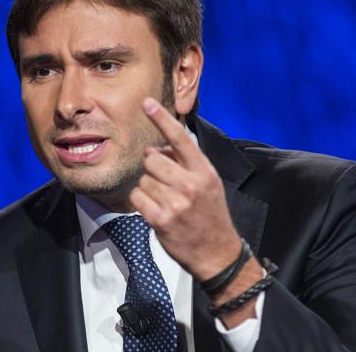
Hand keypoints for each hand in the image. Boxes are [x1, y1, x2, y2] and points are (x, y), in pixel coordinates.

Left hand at [130, 97, 241, 280]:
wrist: (218, 253)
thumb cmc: (210, 213)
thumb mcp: (208, 183)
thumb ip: (185, 163)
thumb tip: (155, 148)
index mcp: (204, 171)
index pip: (180, 138)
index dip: (162, 119)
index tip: (147, 103)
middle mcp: (191, 185)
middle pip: (152, 160)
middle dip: (153, 168)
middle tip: (166, 183)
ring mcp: (175, 203)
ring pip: (143, 180)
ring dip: (148, 188)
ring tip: (165, 200)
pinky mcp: (161, 220)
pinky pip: (137, 198)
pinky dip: (141, 202)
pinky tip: (155, 210)